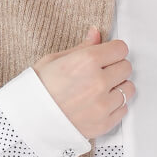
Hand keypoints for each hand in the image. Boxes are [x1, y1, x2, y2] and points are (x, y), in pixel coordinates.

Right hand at [33, 26, 135, 140]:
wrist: (28, 121)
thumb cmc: (38, 89)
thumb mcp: (54, 60)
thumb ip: (82, 47)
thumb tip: (96, 33)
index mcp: (86, 61)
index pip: (121, 49)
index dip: (113, 51)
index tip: (106, 55)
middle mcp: (98, 82)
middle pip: (126, 67)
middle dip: (115, 67)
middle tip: (100, 73)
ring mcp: (103, 105)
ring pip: (128, 89)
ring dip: (117, 87)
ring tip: (99, 90)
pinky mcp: (104, 123)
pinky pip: (123, 109)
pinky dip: (114, 106)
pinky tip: (98, 104)